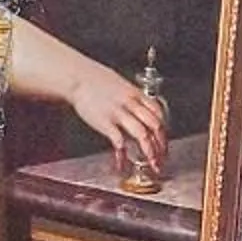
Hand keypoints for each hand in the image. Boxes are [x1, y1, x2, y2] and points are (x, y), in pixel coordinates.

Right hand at [69, 59, 166, 174]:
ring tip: (151, 164)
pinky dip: (122, 155)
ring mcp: (119, 113)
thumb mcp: (121, 86)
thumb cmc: (96, 81)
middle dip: (161, 144)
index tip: (163, 141)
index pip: (158, 112)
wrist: (77, 76)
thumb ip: (133, 99)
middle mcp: (131, 103)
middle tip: (162, 158)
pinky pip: (119, 141)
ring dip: (150, 152)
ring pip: (142, 134)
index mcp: (136, 94)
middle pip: (154, 125)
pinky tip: (122, 163)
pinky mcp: (105, 122)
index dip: (164, 128)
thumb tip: (142, 112)